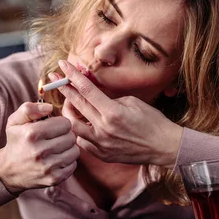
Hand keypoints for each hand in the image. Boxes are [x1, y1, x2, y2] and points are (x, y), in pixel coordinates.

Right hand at [0, 102, 79, 194]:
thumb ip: (30, 109)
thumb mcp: (15, 121)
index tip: (53, 127)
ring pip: (75, 151)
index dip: (60, 123)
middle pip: (71, 137)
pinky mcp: (54, 179)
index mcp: (32, 134)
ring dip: (68, 148)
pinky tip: (56, 159)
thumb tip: (50, 107)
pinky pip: (73, 165)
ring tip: (56, 148)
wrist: (9, 171)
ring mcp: (47, 167)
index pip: (65, 123)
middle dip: (65, 135)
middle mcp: (40, 151)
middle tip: (55, 138)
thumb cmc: (16, 142)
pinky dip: (67, 161)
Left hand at [55, 60, 183, 165]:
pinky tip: (82, 123)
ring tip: (68, 103)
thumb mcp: (133, 102)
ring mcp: (101, 144)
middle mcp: (103, 129)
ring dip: (68, 112)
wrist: (164, 147)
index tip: (63, 64)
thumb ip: (110, 98)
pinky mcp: (102, 155)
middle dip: (63, 88)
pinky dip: (79, 131)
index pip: (86, 90)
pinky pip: (82, 141)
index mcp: (112, 113)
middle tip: (54, 77)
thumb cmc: (153, 122)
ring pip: (73, 126)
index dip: (72, 75)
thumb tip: (94, 94)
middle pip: (75, 105)